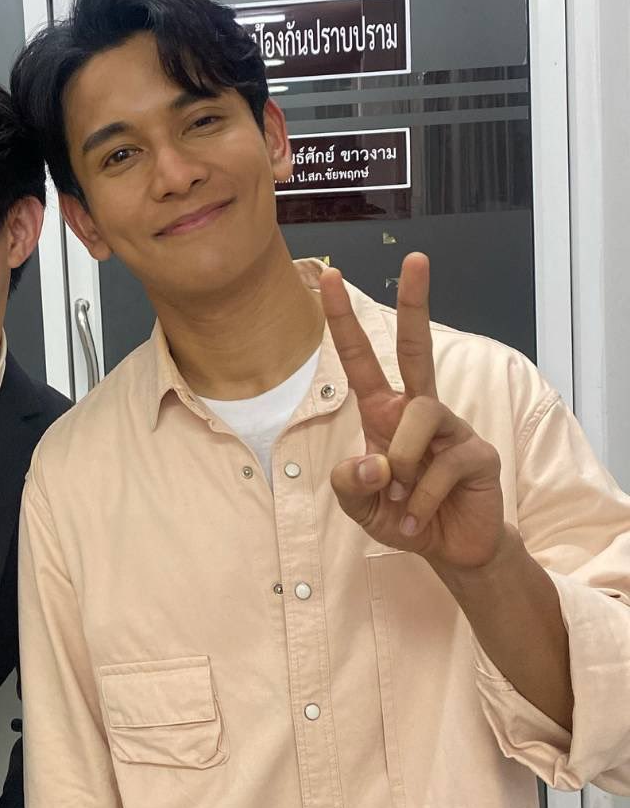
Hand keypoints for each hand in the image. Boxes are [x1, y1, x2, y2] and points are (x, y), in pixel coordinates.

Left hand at [320, 252, 505, 570]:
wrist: (449, 550)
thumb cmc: (401, 515)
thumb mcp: (359, 506)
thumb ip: (350, 484)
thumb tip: (374, 461)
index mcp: (384, 413)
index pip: (361, 359)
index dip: (344, 320)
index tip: (330, 277)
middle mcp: (419, 410)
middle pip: (418, 346)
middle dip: (416, 301)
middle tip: (416, 257)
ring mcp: (453, 428)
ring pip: (420, 413)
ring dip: (402, 461)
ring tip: (401, 498)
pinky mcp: (478, 454)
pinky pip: (443, 465)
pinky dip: (422, 499)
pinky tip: (420, 517)